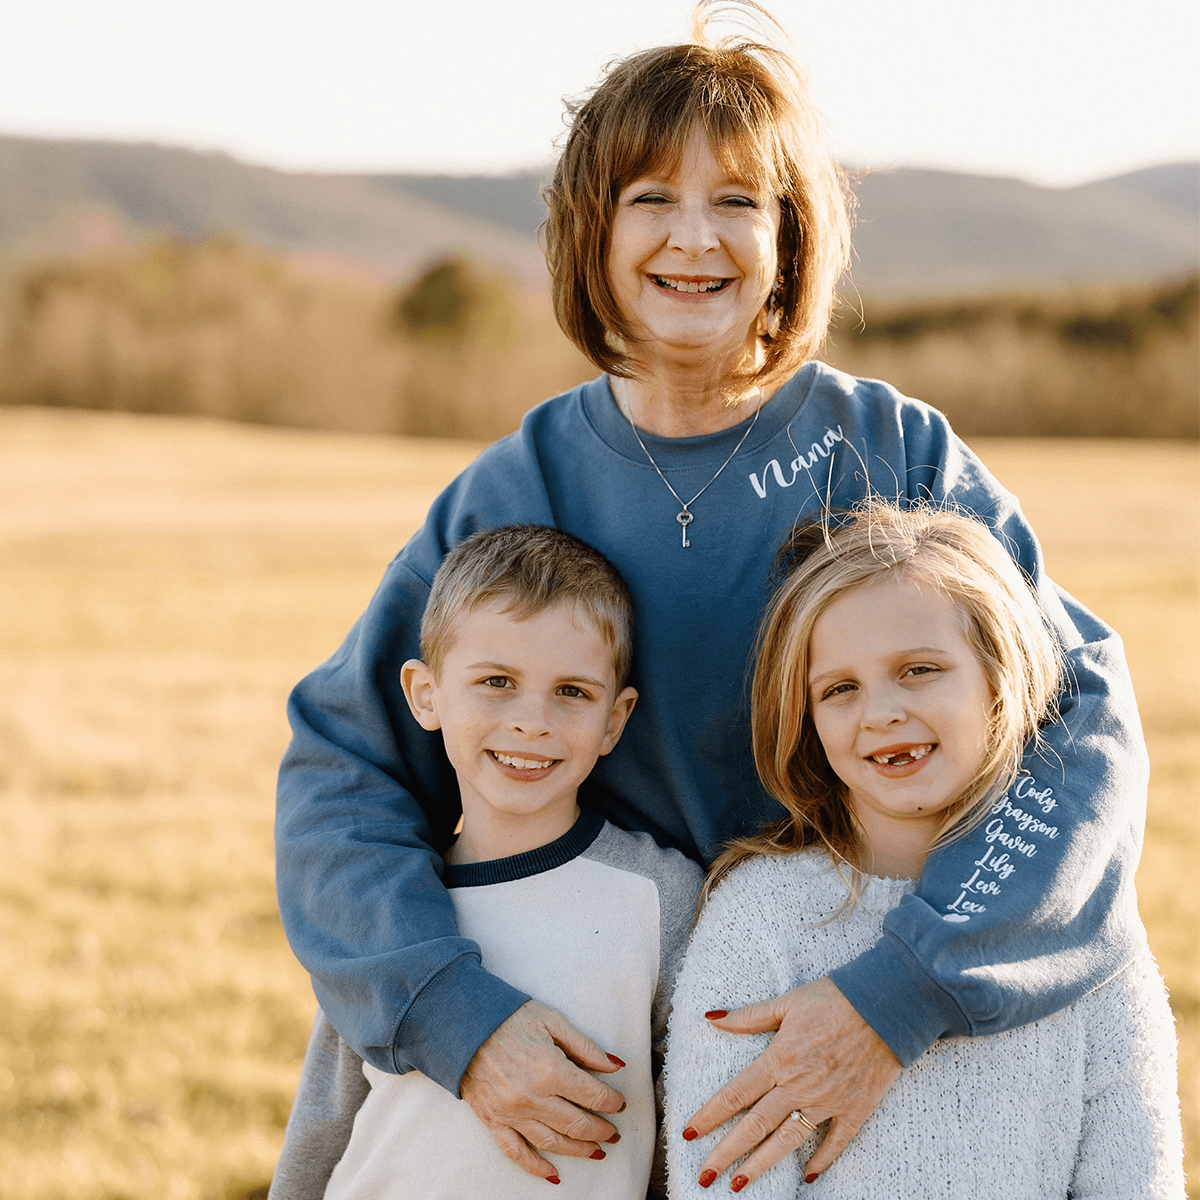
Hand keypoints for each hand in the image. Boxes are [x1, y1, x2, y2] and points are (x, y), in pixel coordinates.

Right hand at [460, 1000, 626, 1182]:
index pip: (592, 1095)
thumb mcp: (552, 1020)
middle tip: (614, 1132)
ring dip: (579, 1149)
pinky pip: (516, 1152)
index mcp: (550, 1069)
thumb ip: (585, 1047)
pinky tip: (554, 1174)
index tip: (619, 1103)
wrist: (463, 1024)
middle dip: (601, 1129)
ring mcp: (511, 1113)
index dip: (611, 1102)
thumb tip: (615, 1066)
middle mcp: (533, 1097)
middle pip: (577, 1123)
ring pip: (553, 1142)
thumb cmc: (509, 1017)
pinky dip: (536, 1167)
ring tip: (596, 1150)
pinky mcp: (493, 1121)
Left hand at [684, 977, 900, 1190]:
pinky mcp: (855, 1109)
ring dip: (761, 1164)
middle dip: (726, 1152)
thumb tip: (712, 1018)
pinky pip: (836, 1142)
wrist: (887, 1004)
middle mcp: (799, 1085)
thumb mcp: (787, 1002)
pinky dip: (822, 1161)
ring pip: (787, 1140)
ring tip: (739, 1185)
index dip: (710, 1115)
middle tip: (704, 1176)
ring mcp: (828, 1101)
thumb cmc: (834, 997)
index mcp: (779, 1058)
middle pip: (755, 1125)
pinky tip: (807, 1178)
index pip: (735, 1094)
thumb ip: (748, 1017)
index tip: (689, 1132)